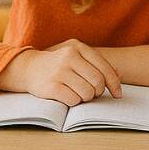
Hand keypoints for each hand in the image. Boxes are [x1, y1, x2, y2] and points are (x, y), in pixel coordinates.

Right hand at [0, 39, 122, 105]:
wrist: (28, 68)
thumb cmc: (58, 64)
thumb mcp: (76, 57)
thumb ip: (97, 64)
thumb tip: (120, 75)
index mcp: (78, 47)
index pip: (104, 68)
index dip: (114, 84)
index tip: (118, 94)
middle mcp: (69, 57)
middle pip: (97, 82)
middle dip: (97, 92)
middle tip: (91, 93)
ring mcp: (59, 71)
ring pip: (87, 93)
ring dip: (85, 98)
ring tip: (77, 93)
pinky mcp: (51, 86)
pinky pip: (74, 100)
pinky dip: (74, 102)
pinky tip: (67, 96)